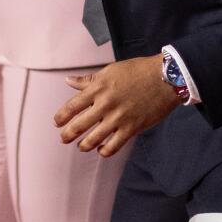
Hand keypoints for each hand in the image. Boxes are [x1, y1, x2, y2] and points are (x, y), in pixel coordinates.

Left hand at [52, 56, 178, 156]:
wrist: (165, 78)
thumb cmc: (138, 71)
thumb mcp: (110, 71)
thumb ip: (88, 80)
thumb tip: (68, 81)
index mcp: (98, 88)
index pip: (72, 106)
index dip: (61, 117)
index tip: (57, 123)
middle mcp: (105, 104)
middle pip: (79, 125)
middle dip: (68, 135)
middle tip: (64, 139)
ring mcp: (118, 118)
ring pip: (93, 139)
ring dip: (84, 145)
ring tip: (82, 147)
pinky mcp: (132, 128)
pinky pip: (113, 146)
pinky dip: (104, 151)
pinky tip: (102, 150)